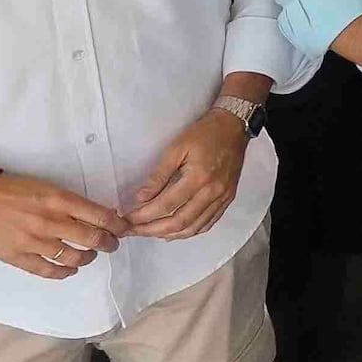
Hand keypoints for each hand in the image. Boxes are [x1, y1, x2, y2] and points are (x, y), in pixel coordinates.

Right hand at [0, 170, 128, 277]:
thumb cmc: (11, 189)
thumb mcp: (44, 187)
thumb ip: (68, 203)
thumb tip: (95, 216)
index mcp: (58, 199)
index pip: (99, 216)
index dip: (117, 225)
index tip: (123, 229)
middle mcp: (49, 221)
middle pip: (92, 239)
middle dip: (108, 244)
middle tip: (111, 245)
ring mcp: (34, 242)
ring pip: (74, 258)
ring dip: (87, 258)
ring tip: (89, 256)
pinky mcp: (19, 258)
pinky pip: (49, 271)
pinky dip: (65, 272)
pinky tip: (69, 268)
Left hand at [125, 102, 255, 238]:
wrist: (234, 127)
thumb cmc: (204, 134)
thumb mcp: (176, 147)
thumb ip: (158, 175)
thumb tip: (141, 198)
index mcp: (198, 177)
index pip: (166, 205)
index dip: (144, 216)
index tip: (128, 219)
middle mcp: (212, 192)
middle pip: (179, 222)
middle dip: (152, 230)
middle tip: (133, 230)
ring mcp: (222, 199)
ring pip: (193, 228)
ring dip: (169, 234)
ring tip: (150, 233)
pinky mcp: (227, 200)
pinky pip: (207, 224)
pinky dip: (189, 232)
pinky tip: (174, 232)